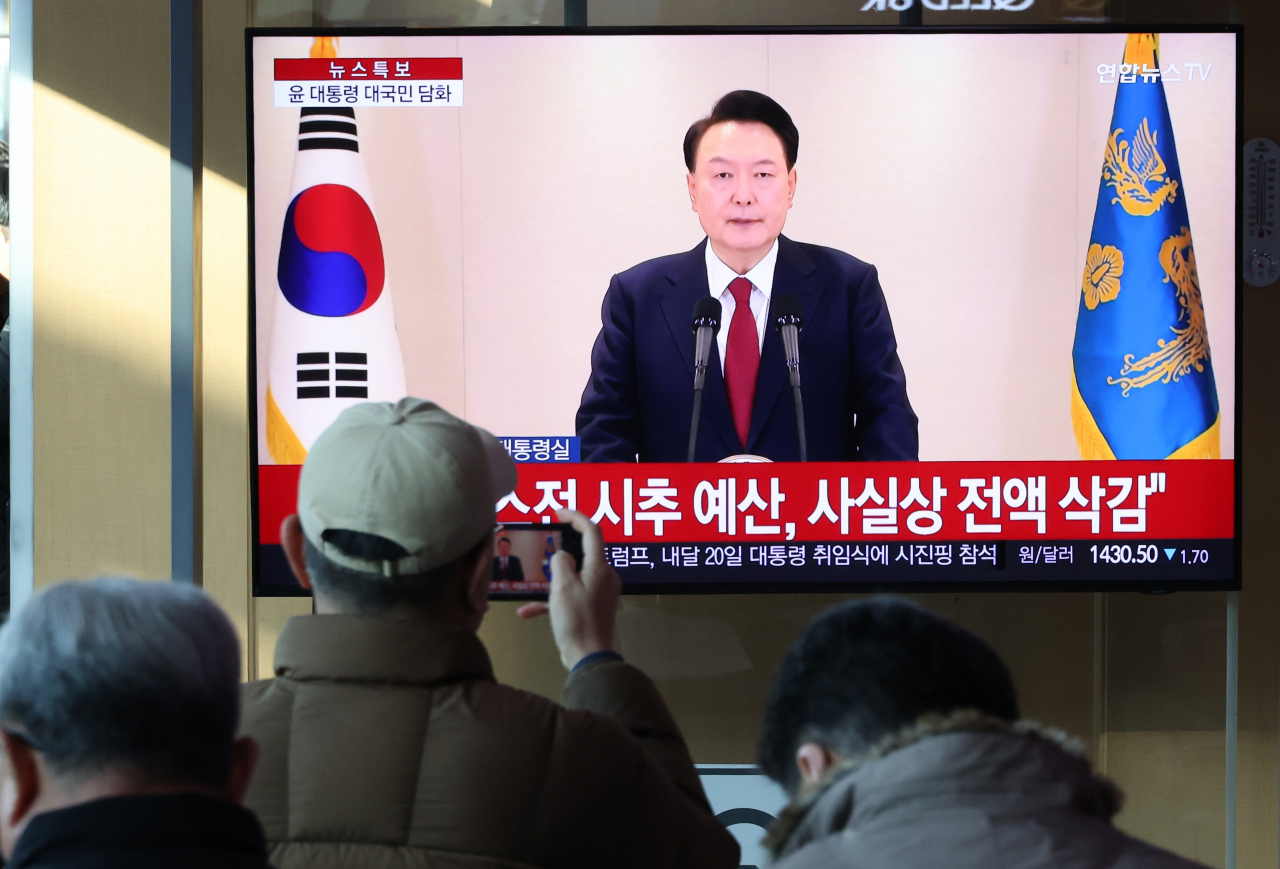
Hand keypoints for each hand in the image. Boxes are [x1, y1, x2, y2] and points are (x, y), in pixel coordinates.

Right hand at [517, 509, 620, 669]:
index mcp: (600, 568)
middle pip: (584, 553)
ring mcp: (601, 594)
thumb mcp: (562, 586)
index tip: (557, 513)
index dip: (575, 517)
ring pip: (574, 577)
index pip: (592, 531)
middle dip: (561, 550)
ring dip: (552, 580)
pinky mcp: (594, 609)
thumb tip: (562, 556)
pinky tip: (528, 612)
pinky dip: (553, 601)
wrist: (589, 658)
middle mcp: (605, 577)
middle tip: (542, 546)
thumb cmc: (576, 619)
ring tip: (532, 581)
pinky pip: (572, 597)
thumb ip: (560, 562)